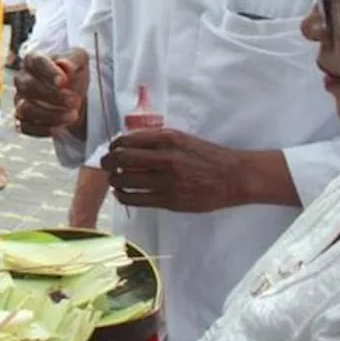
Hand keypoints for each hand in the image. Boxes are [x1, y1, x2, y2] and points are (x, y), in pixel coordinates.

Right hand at [13, 49, 86, 137]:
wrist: (73, 97)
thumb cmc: (73, 75)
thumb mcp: (80, 61)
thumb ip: (74, 59)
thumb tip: (64, 64)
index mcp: (33, 60)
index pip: (36, 62)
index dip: (49, 72)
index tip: (64, 82)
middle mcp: (22, 79)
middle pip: (28, 86)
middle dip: (53, 96)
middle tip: (75, 101)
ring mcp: (19, 100)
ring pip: (25, 109)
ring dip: (49, 115)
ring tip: (72, 116)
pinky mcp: (22, 119)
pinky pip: (25, 127)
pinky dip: (43, 130)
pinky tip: (61, 128)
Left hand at [101, 129, 244, 212]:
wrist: (234, 177)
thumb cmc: (206, 155)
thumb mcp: (181, 138)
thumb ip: (155, 140)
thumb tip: (126, 144)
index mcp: (168, 139)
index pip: (127, 140)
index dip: (114, 145)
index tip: (111, 149)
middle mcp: (165, 158)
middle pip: (122, 159)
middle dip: (107, 162)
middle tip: (105, 164)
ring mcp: (167, 181)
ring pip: (125, 180)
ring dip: (113, 180)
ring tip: (113, 180)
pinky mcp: (170, 201)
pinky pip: (137, 199)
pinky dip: (123, 196)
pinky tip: (121, 194)